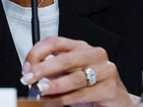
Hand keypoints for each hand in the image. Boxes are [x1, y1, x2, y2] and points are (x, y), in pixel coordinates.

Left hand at [20, 36, 137, 106]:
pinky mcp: (110, 88)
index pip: (55, 42)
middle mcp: (94, 54)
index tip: (26, 67)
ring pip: (75, 77)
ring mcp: (105, 70)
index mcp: (80, 47)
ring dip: (54, 86)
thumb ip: (52, 72)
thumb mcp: (68, 75)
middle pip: (65, 59)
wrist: (115, 100)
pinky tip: (57, 101)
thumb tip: (30, 73)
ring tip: (42, 91)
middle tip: (29, 79)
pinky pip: (84, 93)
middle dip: (43, 70)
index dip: (38, 53)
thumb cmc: (89, 86)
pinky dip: (67, 98)